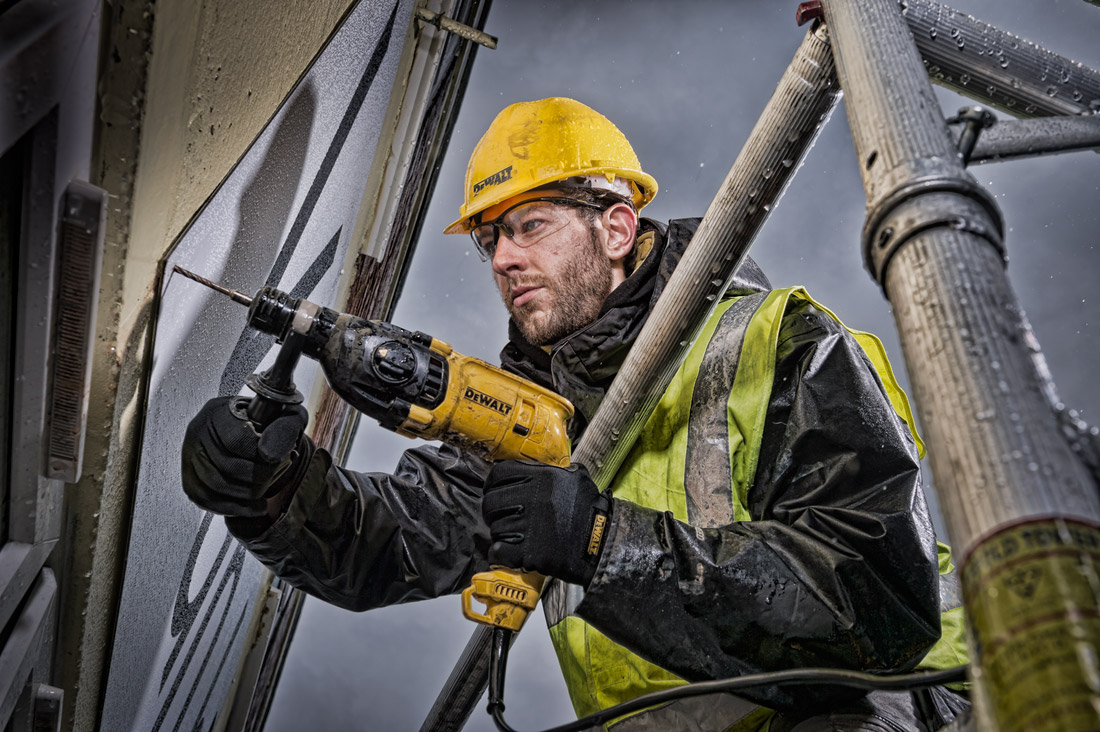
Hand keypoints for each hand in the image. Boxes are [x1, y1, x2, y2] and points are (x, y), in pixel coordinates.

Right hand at [181, 396, 307, 516]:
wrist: (257, 428)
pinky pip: (204, 499)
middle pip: (226, 466)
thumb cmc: (270, 422)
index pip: (236, 440)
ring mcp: (190, 453)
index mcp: (221, 411)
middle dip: (257, 479)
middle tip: (273, 477)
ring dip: (246, 497)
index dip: (261, 457)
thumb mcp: (286, 415)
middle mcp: (199, 430)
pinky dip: (232, 508)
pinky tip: (251, 507)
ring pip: (214, 486)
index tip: (278, 461)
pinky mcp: (189, 475)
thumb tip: (268, 454)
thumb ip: (284, 429)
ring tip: (264, 495)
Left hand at [481, 461, 610, 586]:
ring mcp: (530, 526)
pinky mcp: (529, 552)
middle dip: (492, 511)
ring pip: (494, 528)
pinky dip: (500, 553)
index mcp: (543, 477)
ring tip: (512, 536)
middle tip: (500, 517)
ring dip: (499, 533)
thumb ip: (557, 469)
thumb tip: (538, 464)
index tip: (493, 491)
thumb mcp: (578, 478)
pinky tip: (509, 552)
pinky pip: (498, 550)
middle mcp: (534, 498)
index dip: (492, 483)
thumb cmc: (589, 511)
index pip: (499, 474)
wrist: (602, 543)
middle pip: (491, 502)